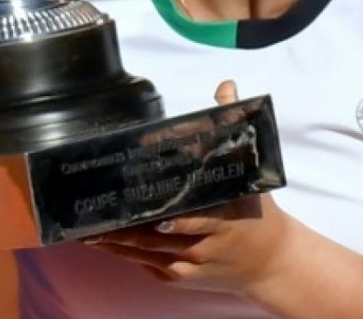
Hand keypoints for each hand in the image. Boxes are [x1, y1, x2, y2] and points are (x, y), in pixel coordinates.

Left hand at [85, 82, 304, 297]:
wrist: (272, 263)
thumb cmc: (257, 214)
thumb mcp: (250, 173)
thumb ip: (235, 129)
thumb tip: (226, 86)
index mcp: (223, 212)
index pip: (190, 208)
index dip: (163, 205)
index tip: (138, 194)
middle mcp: (206, 240)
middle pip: (159, 233)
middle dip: (129, 224)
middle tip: (100, 210)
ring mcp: (194, 261)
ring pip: (149, 252)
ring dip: (119, 242)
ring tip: (90, 230)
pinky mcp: (185, 276)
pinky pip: (151, 266)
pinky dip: (129, 256)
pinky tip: (107, 244)